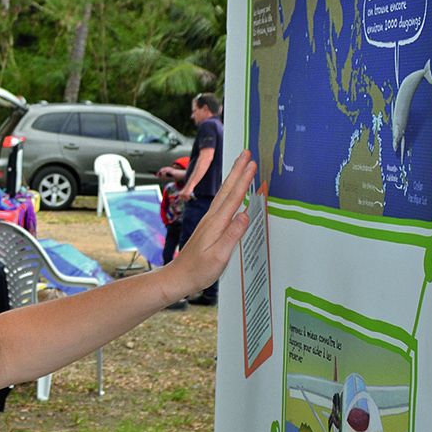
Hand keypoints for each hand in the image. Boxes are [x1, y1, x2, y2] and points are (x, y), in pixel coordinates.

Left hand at [161, 151, 255, 299]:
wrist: (178, 277)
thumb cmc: (198, 271)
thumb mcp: (219, 256)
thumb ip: (232, 235)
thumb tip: (245, 215)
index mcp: (216, 224)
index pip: (234, 197)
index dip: (244, 180)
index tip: (252, 164)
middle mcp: (212, 218)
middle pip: (227, 189)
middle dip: (238, 170)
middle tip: (246, 153)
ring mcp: (209, 221)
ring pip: (223, 194)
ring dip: (233, 178)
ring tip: (240, 164)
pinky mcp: (208, 226)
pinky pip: (222, 203)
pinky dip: (229, 191)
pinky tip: (231, 192)